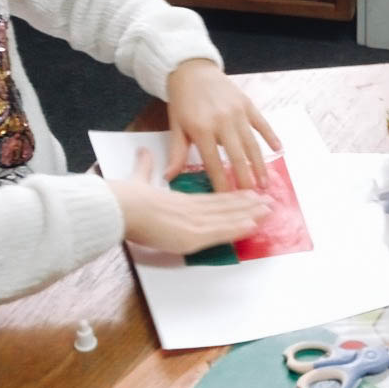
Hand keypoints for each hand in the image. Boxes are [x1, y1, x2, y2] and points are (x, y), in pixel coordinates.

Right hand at [108, 147, 270, 254]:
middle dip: (248, 205)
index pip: (213, 198)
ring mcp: (193, 222)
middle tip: (268, 202)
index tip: (248, 194)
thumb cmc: (125, 196)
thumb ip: (145, 168)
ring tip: (269, 211)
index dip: (232, 197)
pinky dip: (237, 228)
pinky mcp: (191, 235)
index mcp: (181, 200)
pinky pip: (220, 231)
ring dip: (250, 215)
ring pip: (227, 217)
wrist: (119, 205)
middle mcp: (191, 209)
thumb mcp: (138, 179)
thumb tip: (143, 152)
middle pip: (224, 206)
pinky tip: (253, 225)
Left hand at [164, 58, 280, 190]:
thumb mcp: (176, 126)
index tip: (227, 199)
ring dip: (260, 165)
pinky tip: (279, 149)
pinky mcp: (247, 103)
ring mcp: (237, 112)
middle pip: (237, 156)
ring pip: (252, 143)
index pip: (213, 162)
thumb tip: (169, 177)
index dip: (221, 182)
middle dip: (245, 179)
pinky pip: (262, 123)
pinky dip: (271, 136)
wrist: (191, 69)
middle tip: (252, 197)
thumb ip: (177, 153)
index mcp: (201, 129)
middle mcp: (222, 121)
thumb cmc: (182, 100)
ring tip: (265, 183)